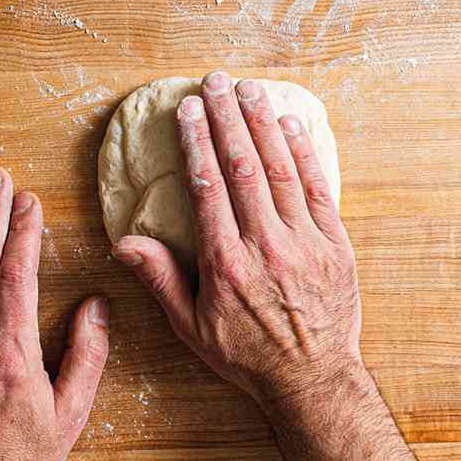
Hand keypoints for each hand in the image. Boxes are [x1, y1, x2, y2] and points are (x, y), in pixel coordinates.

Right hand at [113, 71, 362, 413]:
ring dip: (264, 123)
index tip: (188, 110)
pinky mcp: (336, 245)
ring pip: (281, 169)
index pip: (208, 187)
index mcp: (226, 265)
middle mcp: (266, 247)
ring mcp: (306, 243)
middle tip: (216, 81)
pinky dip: (304, 153)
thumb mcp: (192, 328)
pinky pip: (319, 188)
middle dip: (228, 117)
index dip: (197, 142)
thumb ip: (161, 279)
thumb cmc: (247, 356)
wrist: (312, 379)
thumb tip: (124, 242)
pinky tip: (290, 124)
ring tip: (249, 89)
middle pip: (244, 166)